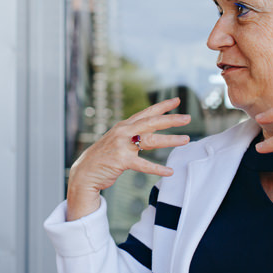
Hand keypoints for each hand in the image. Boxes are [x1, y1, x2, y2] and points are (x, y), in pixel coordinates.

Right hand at [66, 97, 190, 220]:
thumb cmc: (103, 157)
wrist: (84, 172)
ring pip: (151, 140)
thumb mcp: (117, 140)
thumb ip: (132, 135)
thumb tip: (151, 132)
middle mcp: (123, 132)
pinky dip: (157, 168)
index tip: (177, 101)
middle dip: (171, 119)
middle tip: (188, 118)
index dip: (162, 106)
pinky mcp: (121, 160)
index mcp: (124, 126)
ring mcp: (122, 145)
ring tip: (186, 140)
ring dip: (170, 140)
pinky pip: (143, 164)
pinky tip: (169, 171)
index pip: (146, 113)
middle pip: (151, 122)